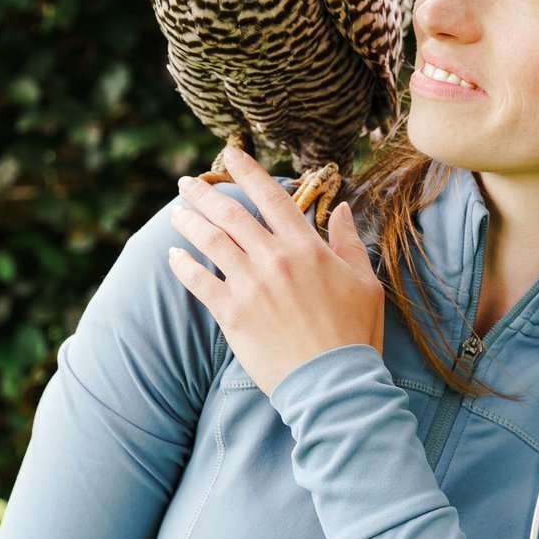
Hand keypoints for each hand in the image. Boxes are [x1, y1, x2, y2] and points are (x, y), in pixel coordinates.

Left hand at [165, 145, 385, 397]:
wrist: (334, 385)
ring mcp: (250, 285)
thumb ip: (348, 243)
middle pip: (232, 214)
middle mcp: (274, 259)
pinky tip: (173, 255)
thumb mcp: (365, 283)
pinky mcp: (232, 314)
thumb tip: (341, 209)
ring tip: (176, 211)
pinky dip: (182, 265)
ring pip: (211, 241)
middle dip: (205, 193)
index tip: (229, 153)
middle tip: (186, 182)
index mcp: (306, 247)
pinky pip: (199, 282)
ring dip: (189, 221)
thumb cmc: (355, 335)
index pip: (271, 196)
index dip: (248, 171)